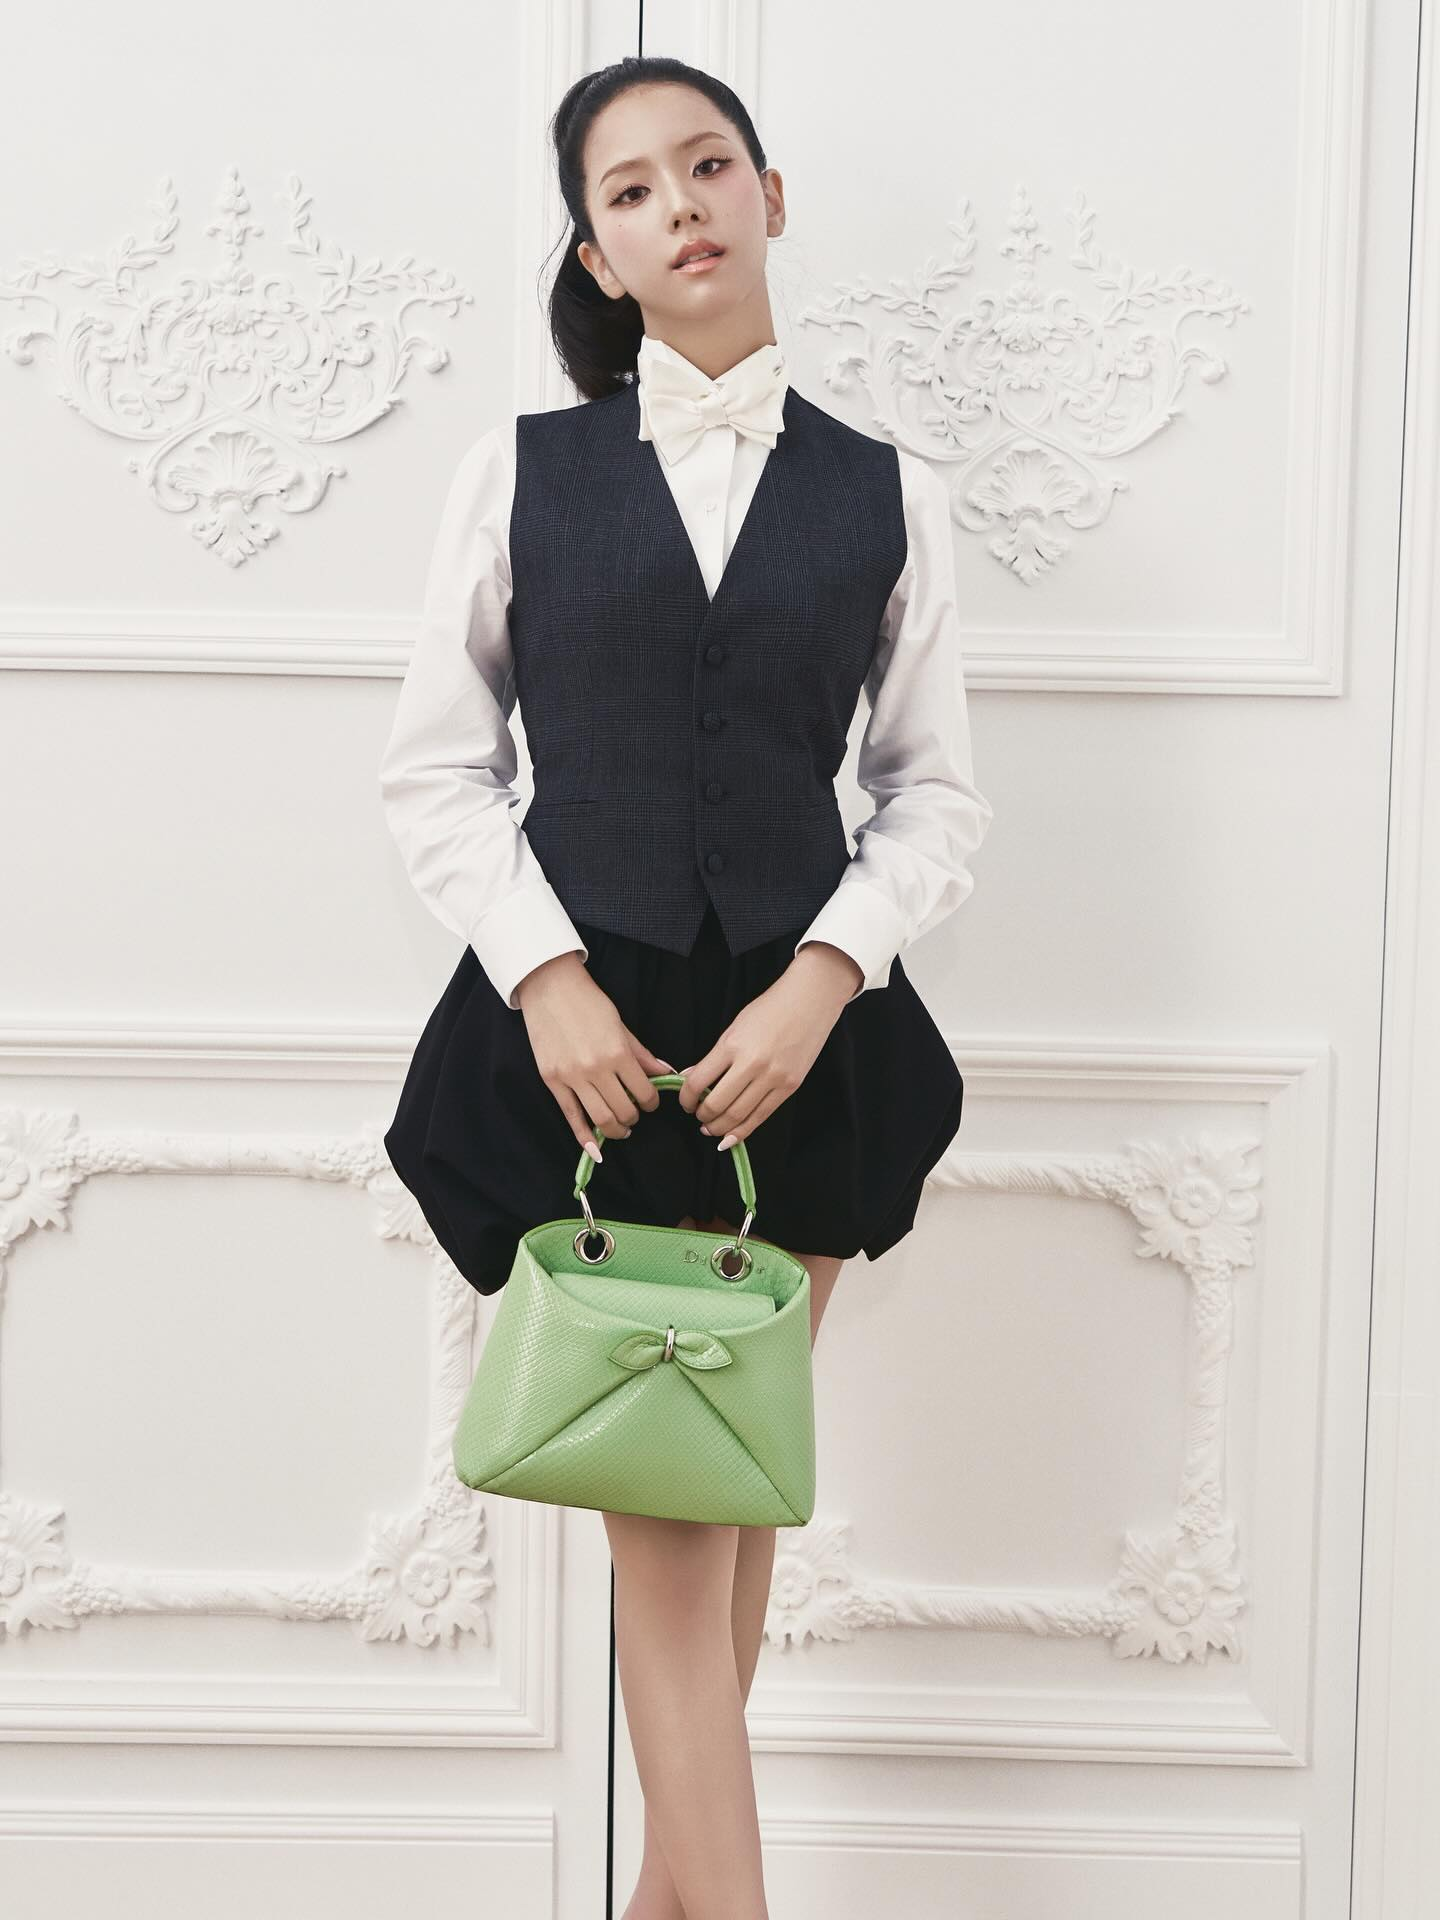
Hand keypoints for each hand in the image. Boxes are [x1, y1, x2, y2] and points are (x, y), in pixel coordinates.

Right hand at [514, 952, 674, 1160]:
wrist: (550, 988)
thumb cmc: (588, 1003)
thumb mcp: (621, 1026)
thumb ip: (642, 1054)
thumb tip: (667, 1073)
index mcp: (617, 1053)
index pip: (643, 1091)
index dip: (652, 1101)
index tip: (651, 1101)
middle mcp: (595, 1069)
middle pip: (623, 1110)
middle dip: (634, 1117)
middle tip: (636, 1115)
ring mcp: (571, 1077)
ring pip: (599, 1119)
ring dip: (615, 1129)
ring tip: (621, 1127)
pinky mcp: (552, 1081)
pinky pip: (570, 1116)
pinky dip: (583, 1138)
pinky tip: (595, 1151)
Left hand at [675, 946, 858, 1150]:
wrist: (810, 1000)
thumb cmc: (770, 1009)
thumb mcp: (734, 1028)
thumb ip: (713, 1056)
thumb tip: (690, 1078)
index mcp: (732, 1045)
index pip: (699, 1082)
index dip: (685, 1098)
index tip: (685, 1102)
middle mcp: (752, 1064)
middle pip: (718, 1104)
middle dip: (703, 1116)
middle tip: (698, 1117)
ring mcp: (774, 1077)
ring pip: (739, 1115)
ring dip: (720, 1128)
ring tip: (711, 1129)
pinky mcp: (790, 1086)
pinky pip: (762, 1115)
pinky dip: (744, 1131)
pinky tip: (731, 1137)